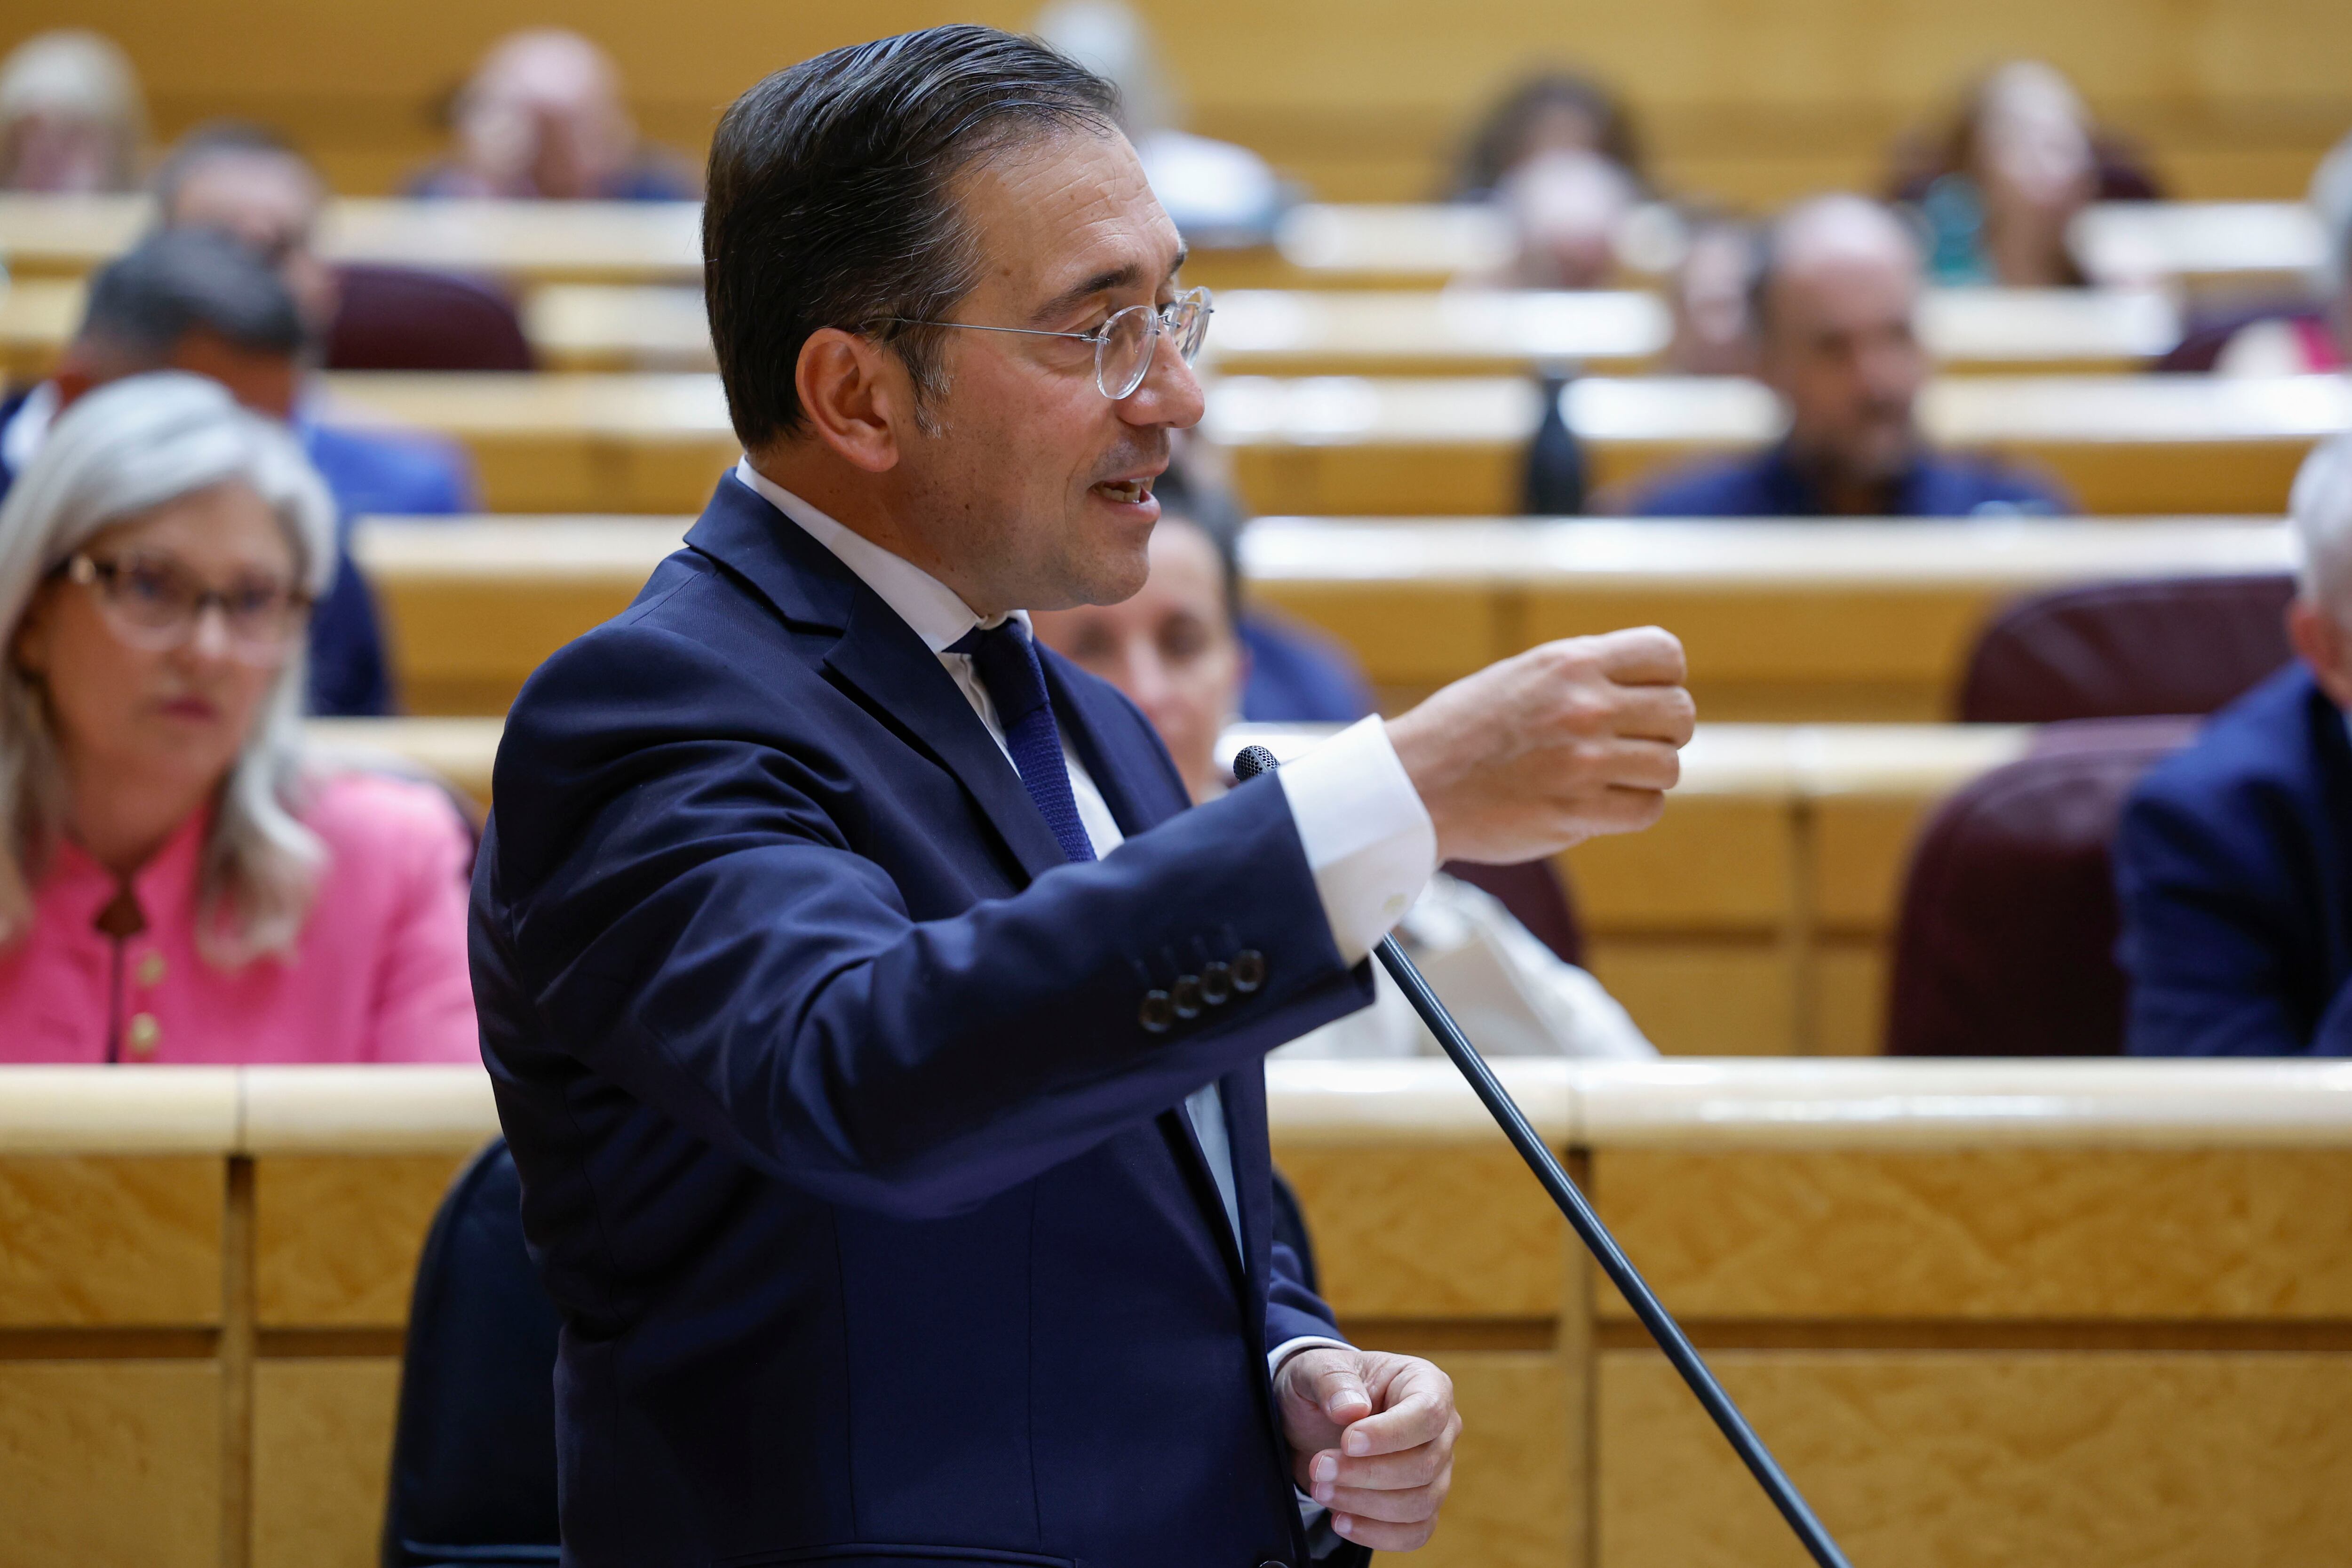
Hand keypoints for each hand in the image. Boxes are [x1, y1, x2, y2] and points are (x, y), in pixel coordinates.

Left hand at [1276, 1345, 1459, 1551]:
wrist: (1315, 1417)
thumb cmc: (1326, 1386)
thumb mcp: (1317, 1367)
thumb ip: (1332, 1380)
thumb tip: (1351, 1410)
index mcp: (1425, 1384)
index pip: (1427, 1414)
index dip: (1390, 1434)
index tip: (1347, 1442)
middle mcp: (1441, 1429)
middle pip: (1424, 1465)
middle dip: (1367, 1474)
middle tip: (1319, 1469)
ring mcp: (1436, 1470)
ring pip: (1420, 1503)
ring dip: (1366, 1504)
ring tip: (1321, 1490)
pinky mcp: (1421, 1504)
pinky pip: (1415, 1532)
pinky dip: (1377, 1534)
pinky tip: (1340, 1521)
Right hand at [1385, 626, 1692, 863]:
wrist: (1414, 783)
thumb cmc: (1465, 729)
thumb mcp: (1524, 675)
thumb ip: (1583, 675)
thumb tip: (1649, 689)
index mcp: (1570, 663)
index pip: (1666, 654)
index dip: (1664, 678)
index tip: (1642, 698)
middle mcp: (1583, 706)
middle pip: (1679, 713)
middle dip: (1663, 730)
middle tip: (1629, 743)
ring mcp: (1583, 761)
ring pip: (1669, 766)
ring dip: (1647, 774)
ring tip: (1608, 776)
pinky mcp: (1577, 811)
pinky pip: (1646, 808)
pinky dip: (1632, 808)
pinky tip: (1599, 803)